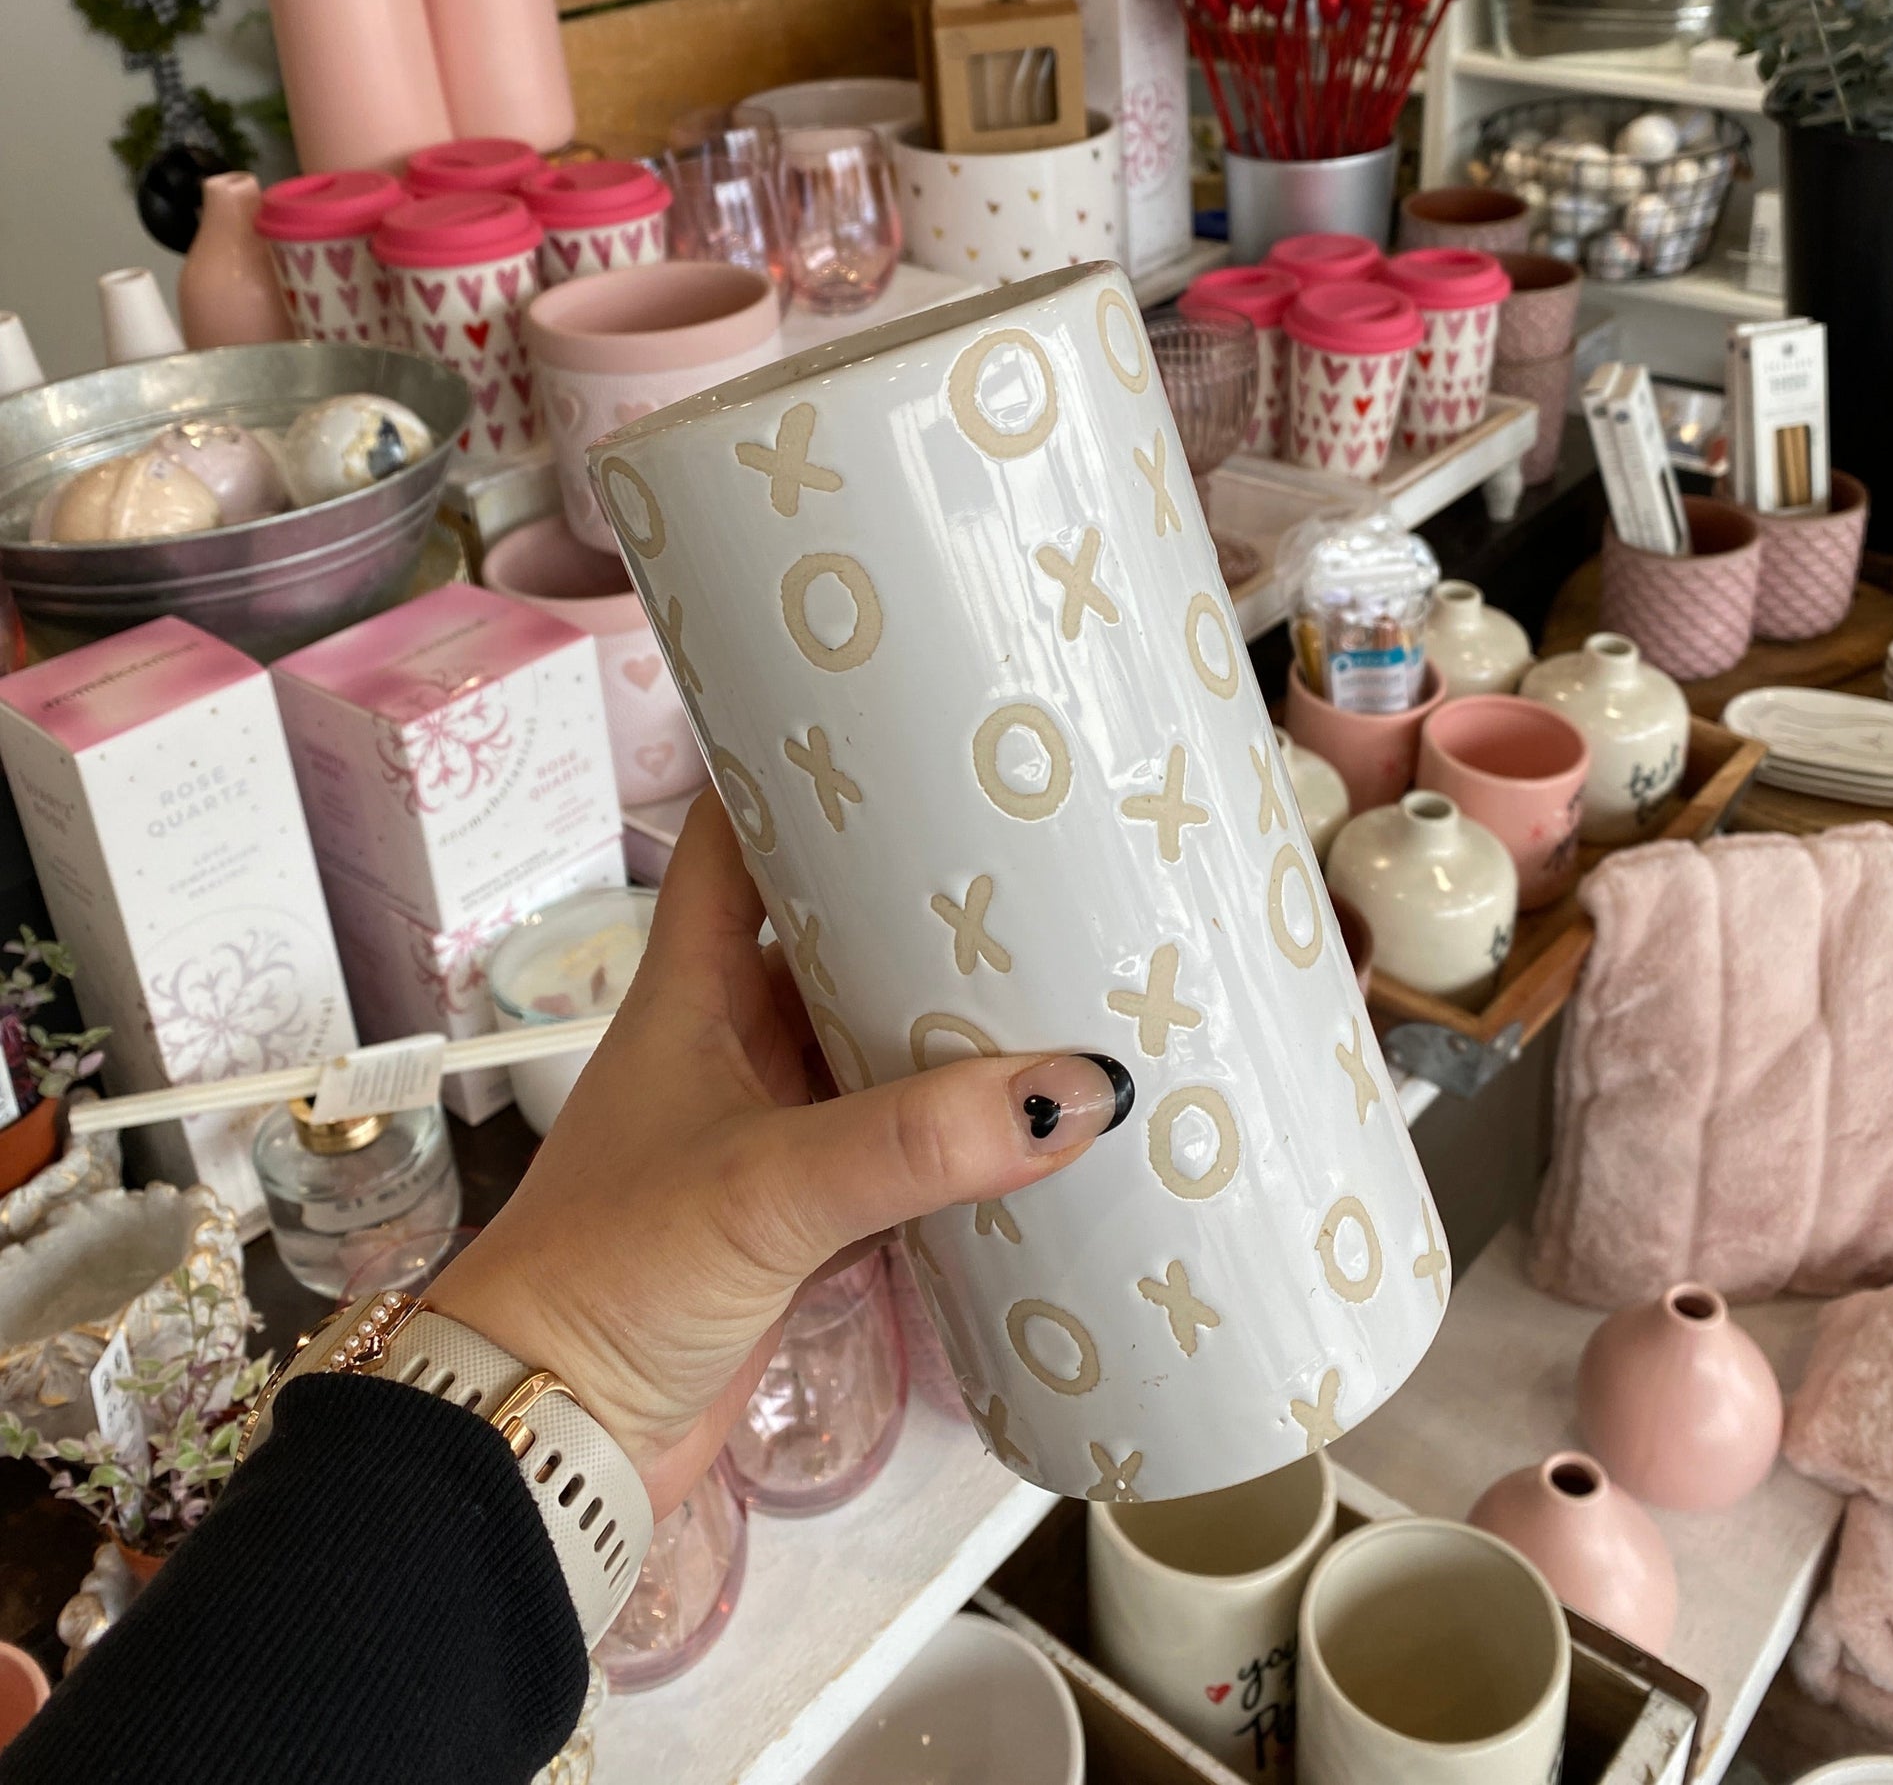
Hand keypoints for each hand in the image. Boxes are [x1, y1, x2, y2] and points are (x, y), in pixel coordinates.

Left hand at [427, 792, 1130, 1514]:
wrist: (550, 1432)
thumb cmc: (611, 1271)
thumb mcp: (763, 1185)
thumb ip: (913, 1142)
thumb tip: (1077, 1092)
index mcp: (692, 988)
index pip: (733, 839)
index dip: (796, 773)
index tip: (896, 726)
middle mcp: (734, 1040)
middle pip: (834, 935)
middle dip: (919, 899)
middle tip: (1036, 853)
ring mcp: (775, 1127)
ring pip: (877, 1043)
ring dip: (953, 1019)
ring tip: (1069, 966)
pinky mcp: (808, 1215)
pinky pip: (903, 1147)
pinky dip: (963, 1132)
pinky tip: (1040, 1115)